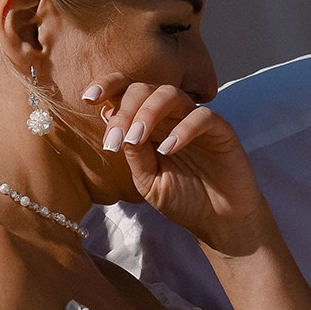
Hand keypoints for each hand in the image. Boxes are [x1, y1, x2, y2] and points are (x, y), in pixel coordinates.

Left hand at [84, 80, 274, 254]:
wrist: (220, 222)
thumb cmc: (184, 200)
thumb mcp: (148, 181)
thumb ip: (134, 155)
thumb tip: (117, 127)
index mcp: (150, 125)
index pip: (127, 93)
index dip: (108, 87)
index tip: (89, 98)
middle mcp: (172, 117)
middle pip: (144, 89)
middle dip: (124, 109)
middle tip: (115, 139)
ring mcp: (196, 121)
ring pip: (171, 94)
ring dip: (148, 112)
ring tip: (137, 139)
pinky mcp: (221, 131)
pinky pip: (202, 117)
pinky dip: (183, 129)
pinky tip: (169, 150)